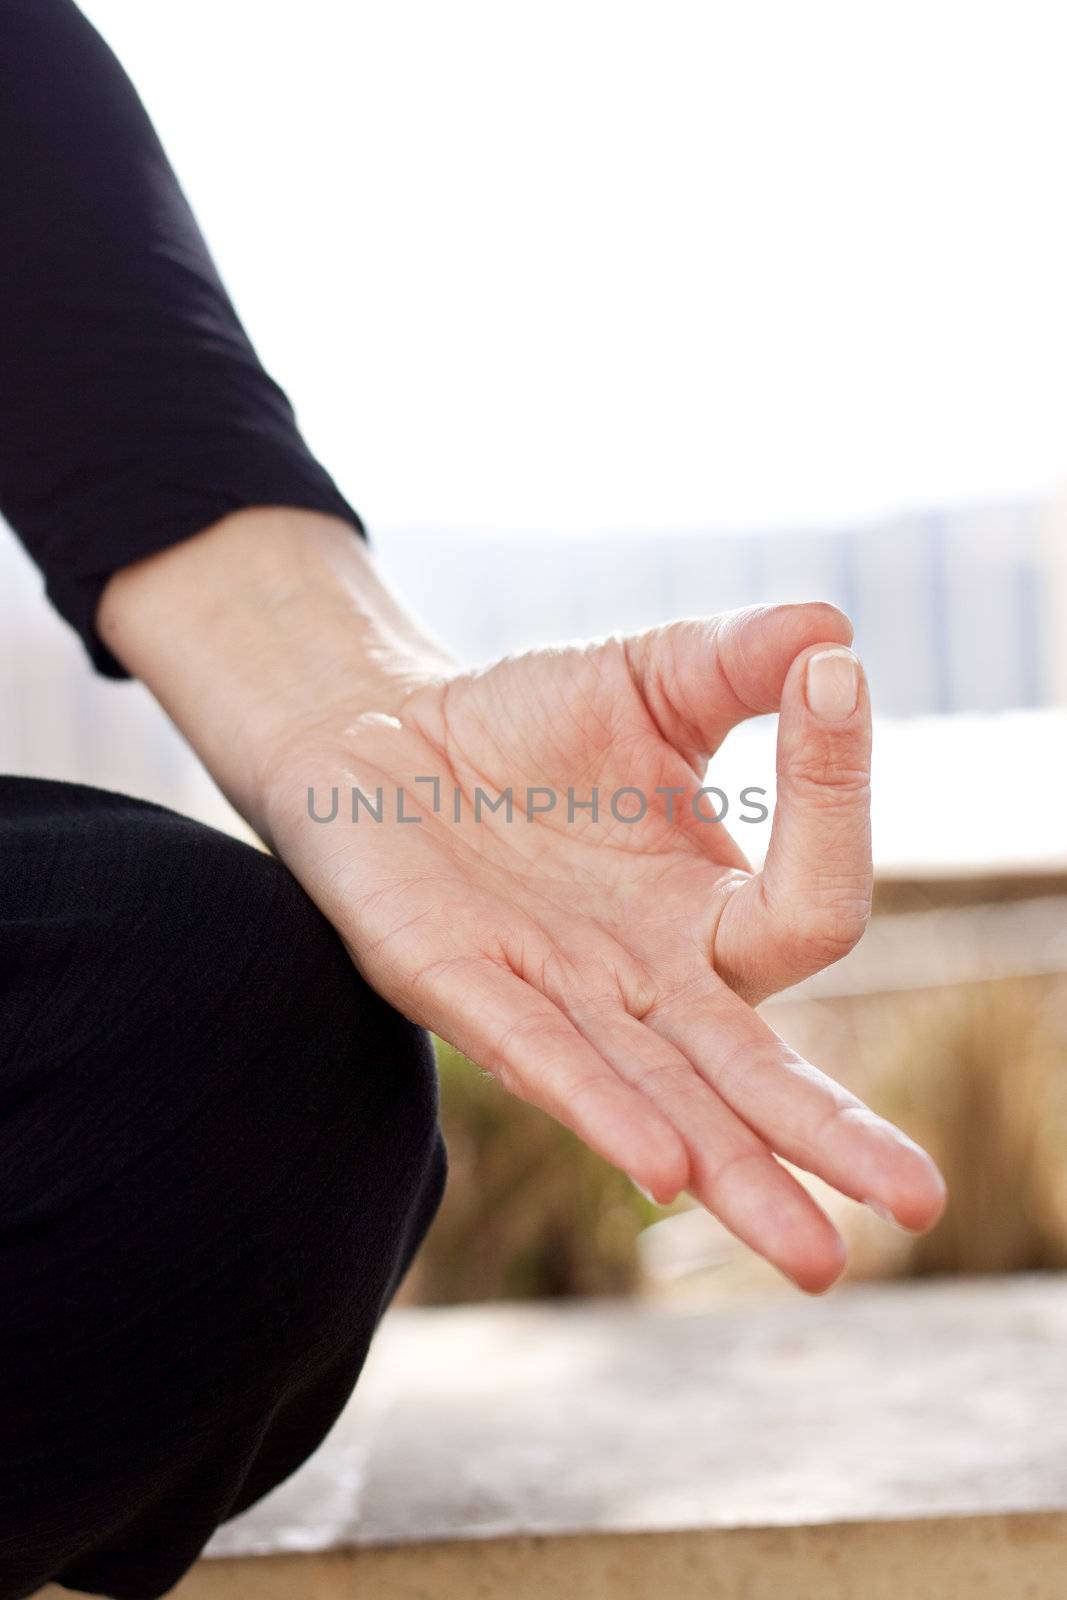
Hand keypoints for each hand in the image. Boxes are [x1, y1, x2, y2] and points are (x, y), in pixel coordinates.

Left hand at [262, 602, 944, 1291]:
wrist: (378, 736)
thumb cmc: (523, 726)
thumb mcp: (647, 680)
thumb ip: (737, 663)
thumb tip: (834, 631)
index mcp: (701, 915)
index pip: (804, 909)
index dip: (833, 802)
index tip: (831, 685)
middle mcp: (643, 982)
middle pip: (756, 1076)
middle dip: (833, 1140)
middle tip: (920, 1203)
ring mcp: (556, 999)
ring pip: (666, 1102)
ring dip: (737, 1174)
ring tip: (815, 1254)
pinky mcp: (458, 989)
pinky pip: (542, 1059)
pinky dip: (602, 1108)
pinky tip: (665, 1165)